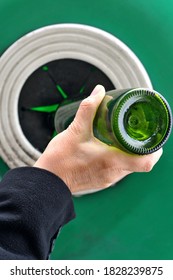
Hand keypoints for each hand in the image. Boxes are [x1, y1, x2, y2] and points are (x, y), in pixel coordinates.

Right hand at [34, 85, 162, 194]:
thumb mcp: (75, 130)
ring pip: (129, 167)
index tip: (153, 138)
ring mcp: (108, 180)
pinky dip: (120, 160)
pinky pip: (119, 171)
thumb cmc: (60, 160)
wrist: (48, 181)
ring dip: (131, 153)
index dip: (155, 150)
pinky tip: (110, 150)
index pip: (146, 162)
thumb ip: (89, 108)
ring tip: (123, 138)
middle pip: (140, 163)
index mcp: (112, 161)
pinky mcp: (102, 181)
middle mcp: (114, 174)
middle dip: (143, 148)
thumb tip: (99, 91)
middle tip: (139, 133)